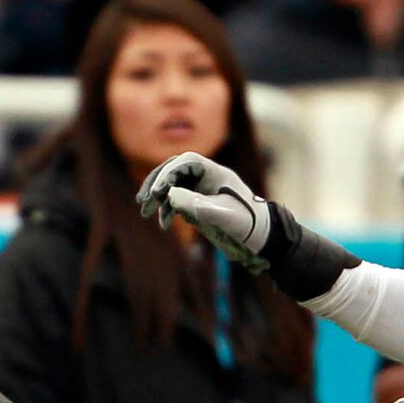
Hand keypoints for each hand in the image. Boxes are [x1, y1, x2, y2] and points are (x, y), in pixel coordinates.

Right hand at [137, 150, 278, 270]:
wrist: (260, 239)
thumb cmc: (247, 223)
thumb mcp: (221, 215)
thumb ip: (196, 204)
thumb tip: (170, 195)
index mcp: (214, 172)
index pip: (185, 162)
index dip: (167, 173)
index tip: (157, 191)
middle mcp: (206, 177)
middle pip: (174, 171)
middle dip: (156, 183)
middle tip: (143, 200)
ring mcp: (201, 191)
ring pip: (172, 186)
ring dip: (158, 198)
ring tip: (146, 213)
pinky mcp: (198, 205)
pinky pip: (177, 201)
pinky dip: (167, 210)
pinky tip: (163, 224)